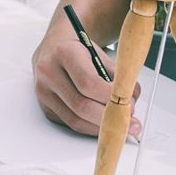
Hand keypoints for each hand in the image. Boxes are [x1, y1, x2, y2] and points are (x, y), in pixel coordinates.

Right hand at [31, 22, 141, 138]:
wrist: (53, 47)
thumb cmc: (79, 49)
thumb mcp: (100, 54)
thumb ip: (117, 76)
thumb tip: (131, 100)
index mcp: (64, 53)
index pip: (88, 83)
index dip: (110, 98)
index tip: (128, 104)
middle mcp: (49, 73)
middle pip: (81, 106)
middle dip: (108, 117)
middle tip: (128, 119)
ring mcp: (44, 92)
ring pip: (75, 120)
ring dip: (101, 127)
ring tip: (119, 124)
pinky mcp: (45, 107)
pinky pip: (70, 124)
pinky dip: (90, 127)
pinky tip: (103, 124)